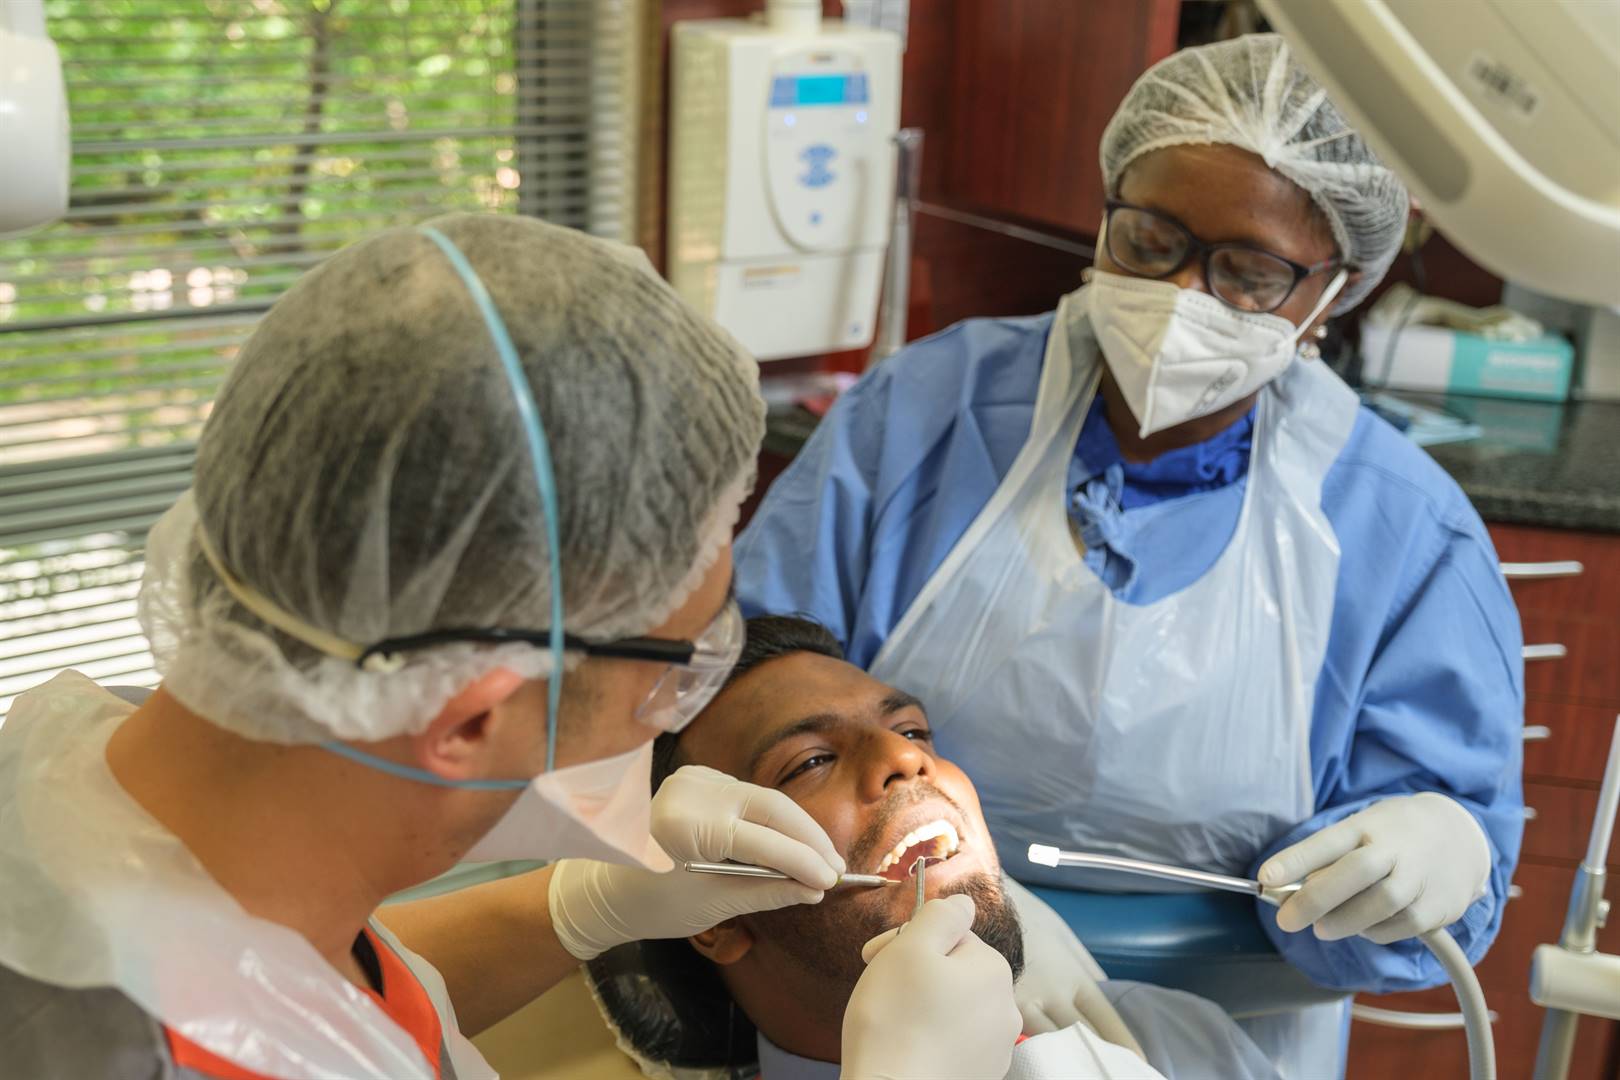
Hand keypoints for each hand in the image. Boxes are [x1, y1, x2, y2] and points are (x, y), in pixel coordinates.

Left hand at [549, 765, 842, 959]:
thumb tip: (814, 888)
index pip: (763, 839)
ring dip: (796, 828)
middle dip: (808, 838)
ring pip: (765, 799)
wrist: (605, 887)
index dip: (803, 860)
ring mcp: (694, 777)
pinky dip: (772, 819)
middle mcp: (692, 790)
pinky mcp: (698, 776)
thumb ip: (768, 892)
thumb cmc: (652, 903)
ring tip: (821, 858)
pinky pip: (748, 796)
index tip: (832, 879)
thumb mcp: (714, 904)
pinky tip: (791, 842)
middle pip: (772, 807)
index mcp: (686, 824)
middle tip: (835, 866)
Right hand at [842, 895, 1020, 1079]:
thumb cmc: (894, 1021)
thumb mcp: (910, 947)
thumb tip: (964, 902)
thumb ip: (941, 915)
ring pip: (953, 1006)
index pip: (949, 934)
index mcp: (993, 970)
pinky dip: (931, 1039)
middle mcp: (1005, 1008)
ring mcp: (996, 1048)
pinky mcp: (980, 1075)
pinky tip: (907, 1045)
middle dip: (917, 972)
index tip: (876, 956)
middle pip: (954, 971)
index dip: (908, 941)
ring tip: (894, 1021)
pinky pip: (953, 1041)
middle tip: (882, 989)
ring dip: (924, 1005)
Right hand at [1000, 877, 1144, 1057]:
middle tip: (1106, 1070)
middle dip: (1095, 1058)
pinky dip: (1027, 1052)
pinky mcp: (992, 1006)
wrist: (986, 899)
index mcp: (1075, 977)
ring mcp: (1022, 1002)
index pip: (1106, 1021)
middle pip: (1080, 1039)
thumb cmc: (1028, 920)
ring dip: (1060, 1060)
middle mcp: (1053, 993)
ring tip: (1071, 1070)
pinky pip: (1014, 1038)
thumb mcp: (1066, 939)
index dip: (1123, 1045)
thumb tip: (1108, 996)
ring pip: (1047, 1045)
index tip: (1138, 1063)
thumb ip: (1087, 970)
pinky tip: (1033, 1061)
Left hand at [1260, 793, 1491, 944]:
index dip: (1295, 859)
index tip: (1265, 877)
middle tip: (1286, 921)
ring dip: (1344, 921)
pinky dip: (1374, 932)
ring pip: (1380, 903)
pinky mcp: (1438, 906)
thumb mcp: (1363, 831)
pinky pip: (1400, 926)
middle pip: (1354, 872)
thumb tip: (1290, 893)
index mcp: (1368, 825)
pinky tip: (1363, 927)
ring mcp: (1419, 877)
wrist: (1460, 835)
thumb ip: (1331, 859)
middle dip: (1316, 899)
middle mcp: (1395, 848)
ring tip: (1322, 929)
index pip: (1327, 840)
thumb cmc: (1392, 835)